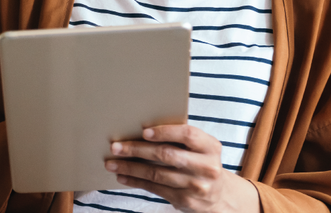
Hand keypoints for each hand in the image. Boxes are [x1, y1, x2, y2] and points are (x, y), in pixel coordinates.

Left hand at [106, 125, 260, 212]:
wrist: (219, 196)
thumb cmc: (200, 163)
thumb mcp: (200, 149)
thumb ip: (180, 139)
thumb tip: (139, 129)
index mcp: (210, 147)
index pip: (188, 135)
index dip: (165, 132)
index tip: (143, 131)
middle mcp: (207, 167)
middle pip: (166, 154)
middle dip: (137, 150)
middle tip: (115, 146)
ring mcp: (196, 186)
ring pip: (156, 174)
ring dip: (130, 168)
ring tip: (111, 163)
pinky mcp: (186, 200)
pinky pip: (155, 188)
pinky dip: (135, 181)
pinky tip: (123, 176)